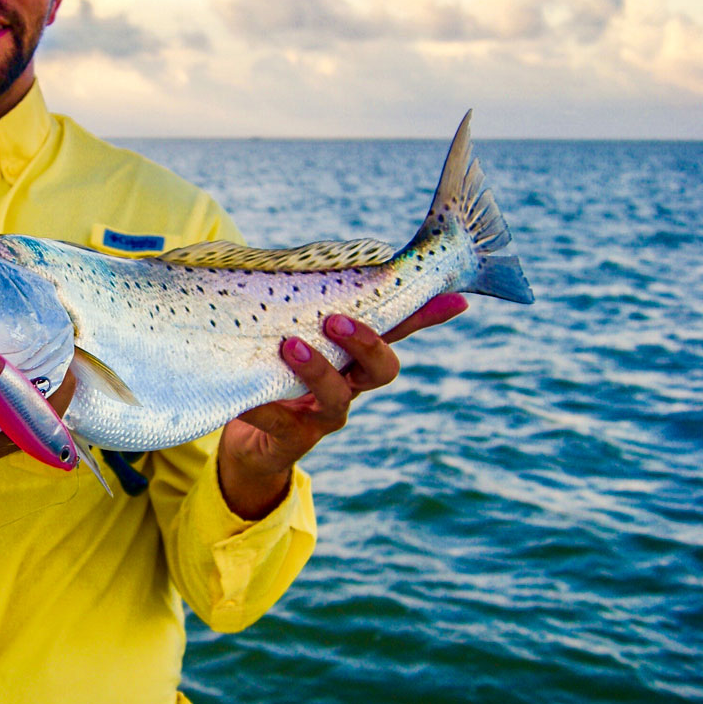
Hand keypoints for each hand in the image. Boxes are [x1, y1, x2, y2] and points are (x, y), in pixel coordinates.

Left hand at [217, 294, 467, 519]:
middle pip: (381, 370)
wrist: (250, 442)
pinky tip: (246, 399)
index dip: (426, 317)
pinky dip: (261, 407)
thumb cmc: (272, 372)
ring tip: (290, 346)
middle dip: (365, 343)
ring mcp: (323, 416)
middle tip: (334, 320)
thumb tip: (294, 261)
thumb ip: (299, 307)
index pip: (395, 331)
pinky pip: (279, 421)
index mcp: (353, 358)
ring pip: (337, 397)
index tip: (456, 301)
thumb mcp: (288, 334)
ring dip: (318, 370)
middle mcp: (349, 387)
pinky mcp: (291, 438)